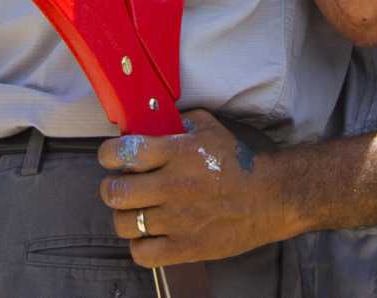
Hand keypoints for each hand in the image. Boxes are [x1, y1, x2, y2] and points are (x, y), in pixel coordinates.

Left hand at [97, 109, 292, 265]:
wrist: (268, 198)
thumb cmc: (237, 163)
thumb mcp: (209, 128)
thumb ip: (178, 122)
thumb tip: (151, 123)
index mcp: (177, 153)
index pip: (123, 152)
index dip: (108, 155)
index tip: (111, 157)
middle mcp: (172, 186)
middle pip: (115, 192)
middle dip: (110, 188)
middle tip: (119, 187)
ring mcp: (177, 221)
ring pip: (124, 224)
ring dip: (124, 216)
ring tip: (135, 211)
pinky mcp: (184, 248)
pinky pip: (142, 254)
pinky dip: (139, 246)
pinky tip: (149, 235)